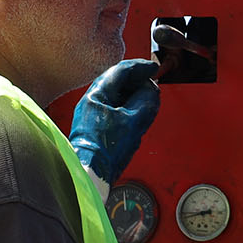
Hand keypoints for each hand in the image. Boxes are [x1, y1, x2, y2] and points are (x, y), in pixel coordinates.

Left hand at [70, 59, 160, 185]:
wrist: (89, 174)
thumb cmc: (104, 150)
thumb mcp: (133, 122)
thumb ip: (146, 102)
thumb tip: (151, 91)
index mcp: (96, 95)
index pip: (120, 71)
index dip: (140, 68)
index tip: (153, 69)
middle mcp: (90, 102)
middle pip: (117, 82)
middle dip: (137, 81)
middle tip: (152, 83)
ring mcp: (90, 115)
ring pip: (115, 96)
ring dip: (132, 94)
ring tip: (147, 99)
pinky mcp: (94, 128)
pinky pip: (113, 109)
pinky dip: (127, 107)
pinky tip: (136, 114)